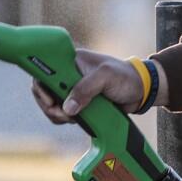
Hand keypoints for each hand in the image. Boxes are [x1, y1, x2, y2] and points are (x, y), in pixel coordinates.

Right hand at [29, 48, 152, 124]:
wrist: (140, 91)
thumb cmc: (125, 77)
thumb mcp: (105, 78)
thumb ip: (85, 89)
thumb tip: (67, 108)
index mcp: (71, 60)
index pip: (45, 68)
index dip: (41, 85)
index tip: (50, 100)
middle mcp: (68, 74)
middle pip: (44, 90)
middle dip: (50, 106)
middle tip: (64, 115)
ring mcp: (71, 89)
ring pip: (51, 104)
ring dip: (58, 115)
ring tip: (74, 118)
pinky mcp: (77, 102)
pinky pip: (62, 113)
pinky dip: (66, 119)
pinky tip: (77, 120)